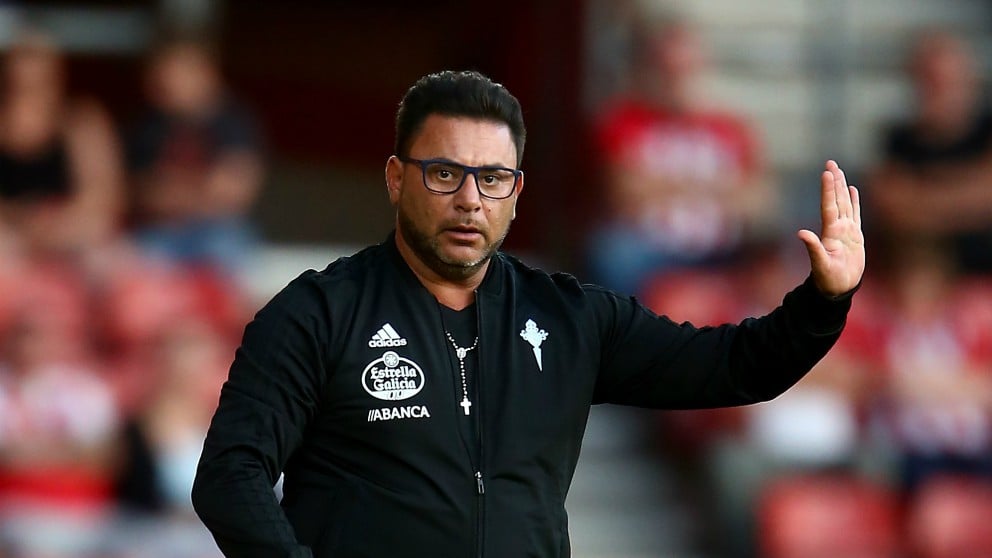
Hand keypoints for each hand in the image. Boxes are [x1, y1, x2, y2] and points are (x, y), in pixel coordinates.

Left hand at [798, 160, 864, 296]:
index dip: (828, 189)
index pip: (829, 206)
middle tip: (831, 162)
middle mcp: (837, 228)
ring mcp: (846, 231)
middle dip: (834, 181)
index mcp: (830, 233)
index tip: (827, 172)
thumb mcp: (821, 265)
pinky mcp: (855, 236)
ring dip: (842, 187)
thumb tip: (801, 234)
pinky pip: (855, 214)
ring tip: (839, 170)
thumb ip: (813, 249)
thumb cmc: (828, 280)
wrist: (838, 289)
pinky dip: (855, 201)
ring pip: (845, 204)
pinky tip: (853, 189)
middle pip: (836, 200)